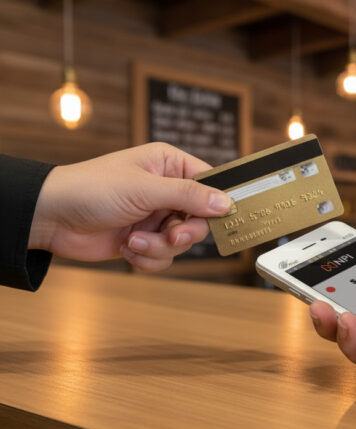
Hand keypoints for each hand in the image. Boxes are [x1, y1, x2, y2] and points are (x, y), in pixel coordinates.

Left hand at [29, 143, 231, 271]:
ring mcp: (156, 217)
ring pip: (183, 242)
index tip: (224, 219)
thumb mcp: (144, 189)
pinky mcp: (144, 240)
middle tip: (171, 235)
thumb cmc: (90, 189)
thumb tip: (226, 202)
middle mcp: (166, 190)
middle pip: (201, 219)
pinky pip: (165, 256)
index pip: (211, 183)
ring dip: (161, 247)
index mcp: (169, 165)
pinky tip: (127, 248)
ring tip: (135, 241)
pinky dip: (148, 258)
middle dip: (185, 232)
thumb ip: (188, 196)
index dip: (218, 202)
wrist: (51, 218)